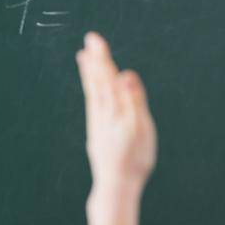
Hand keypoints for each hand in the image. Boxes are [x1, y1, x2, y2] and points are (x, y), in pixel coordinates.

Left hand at [76, 32, 156, 195]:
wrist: (116, 185)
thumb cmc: (134, 158)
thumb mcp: (140, 128)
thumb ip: (133, 100)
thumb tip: (125, 75)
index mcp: (114, 110)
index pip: (107, 78)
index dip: (102, 58)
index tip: (95, 40)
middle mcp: (102, 114)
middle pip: (97, 82)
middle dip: (94, 61)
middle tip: (89, 41)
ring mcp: (98, 124)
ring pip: (93, 93)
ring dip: (89, 74)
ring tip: (84, 58)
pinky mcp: (97, 134)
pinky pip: (93, 106)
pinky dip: (92, 92)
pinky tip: (92, 90)